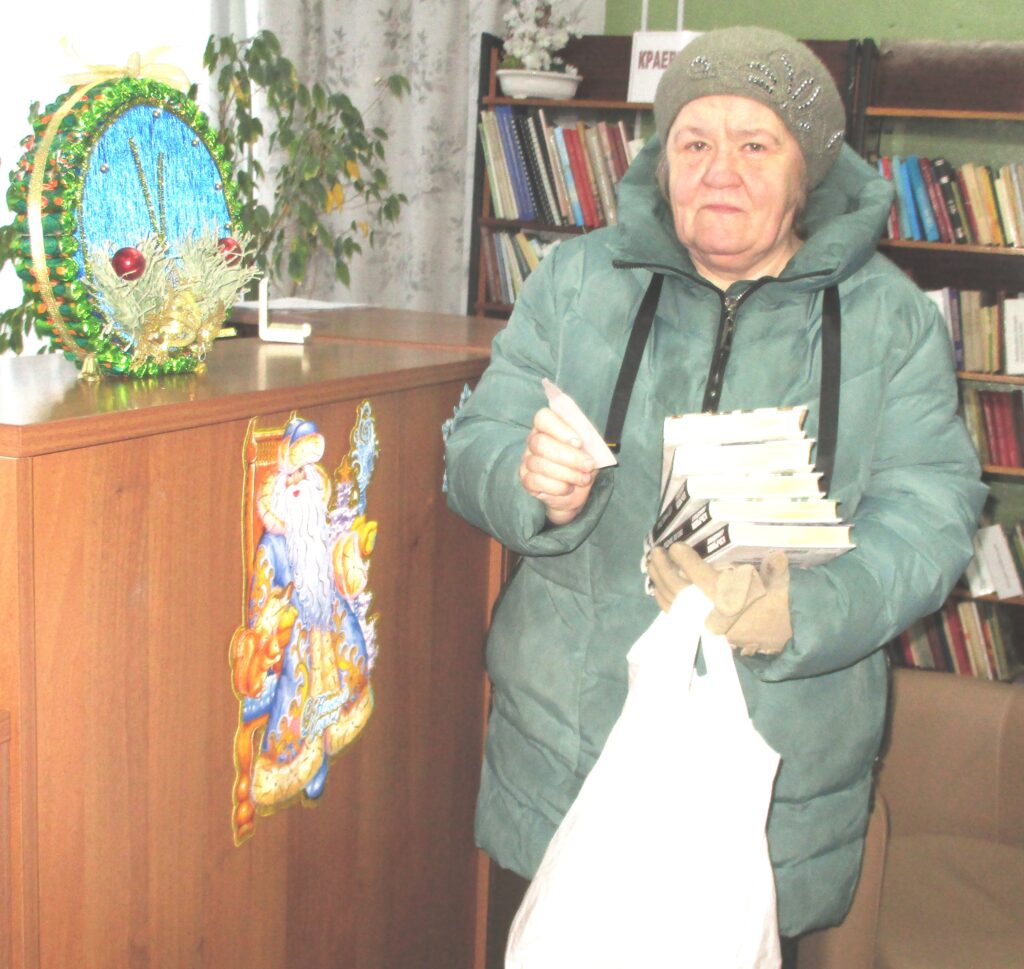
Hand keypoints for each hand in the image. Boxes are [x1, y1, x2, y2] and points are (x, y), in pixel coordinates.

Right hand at [518, 406, 596, 525]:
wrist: (578, 487)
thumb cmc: (583, 462)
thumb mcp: (591, 448)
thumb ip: (588, 440)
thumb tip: (585, 440)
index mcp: (548, 426)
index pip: (543, 418)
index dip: (560, 429)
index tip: (579, 443)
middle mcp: (534, 441)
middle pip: (540, 443)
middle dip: (568, 456)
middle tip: (588, 465)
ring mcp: (528, 460)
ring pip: (539, 464)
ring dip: (566, 473)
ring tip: (583, 478)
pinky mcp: (526, 479)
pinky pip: (535, 481)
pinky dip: (556, 486)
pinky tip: (569, 488)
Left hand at [646, 543, 792, 654]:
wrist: (782, 639)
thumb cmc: (779, 607)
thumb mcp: (780, 585)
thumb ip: (775, 569)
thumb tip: (778, 555)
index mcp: (728, 598)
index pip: (698, 574)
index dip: (684, 558)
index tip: (676, 546)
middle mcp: (711, 611)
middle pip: (677, 588)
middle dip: (663, 568)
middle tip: (656, 551)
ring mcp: (704, 623)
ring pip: (672, 602)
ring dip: (658, 582)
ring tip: (651, 564)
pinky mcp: (701, 629)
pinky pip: (676, 615)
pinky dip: (663, 600)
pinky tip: (658, 587)